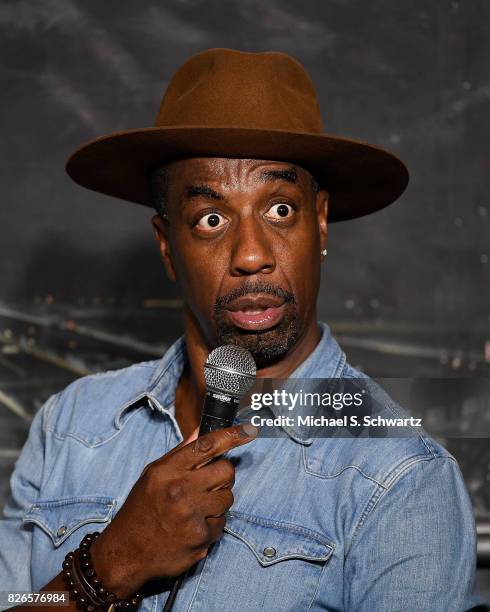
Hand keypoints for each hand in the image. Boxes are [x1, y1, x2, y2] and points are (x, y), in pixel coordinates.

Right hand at [90, 423, 257, 597]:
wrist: (126, 552)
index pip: (207, 445)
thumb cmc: (142, 509)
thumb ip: (180, 454)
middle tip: (209, 484)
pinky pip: (222, 523)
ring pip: (228, 498)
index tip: (248, 430)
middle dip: (223, 476)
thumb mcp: (153, 475)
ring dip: (217, 502)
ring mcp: (191, 515)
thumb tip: (201, 431)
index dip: (232, 436)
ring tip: (196, 509)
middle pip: (226, 471)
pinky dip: (212, 525)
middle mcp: (180, 490)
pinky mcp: (200, 538)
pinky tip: (193, 527)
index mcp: (168, 470)